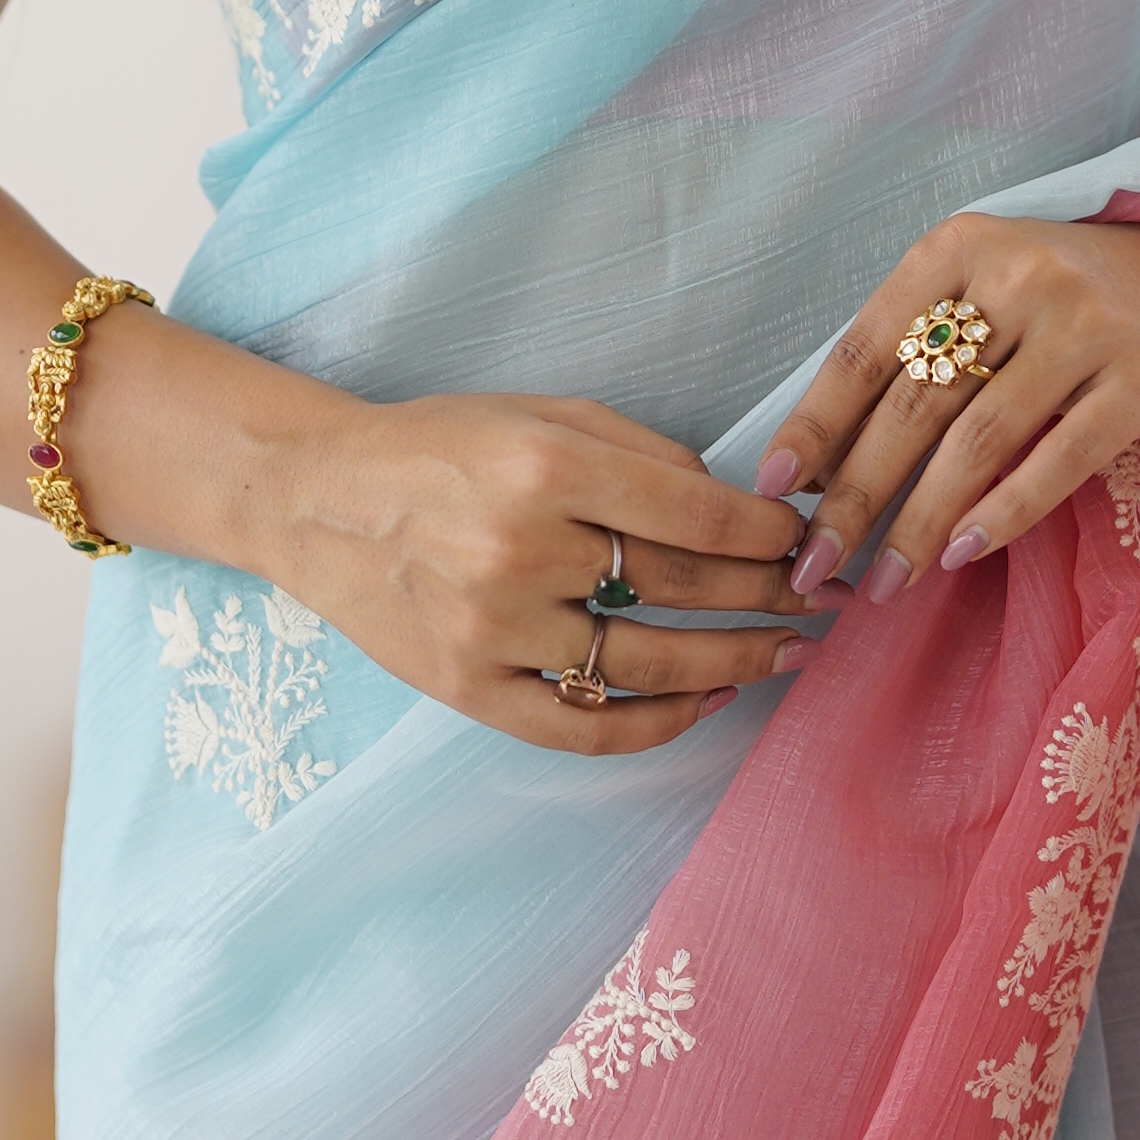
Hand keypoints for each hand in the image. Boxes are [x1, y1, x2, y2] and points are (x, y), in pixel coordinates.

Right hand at [261, 392, 822, 755]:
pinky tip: (708, 702)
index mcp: (544, 469)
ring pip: (649, 664)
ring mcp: (493, 630)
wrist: (315, 500)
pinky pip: (584, 727)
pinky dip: (658, 723)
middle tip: (824, 600)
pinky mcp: (469, 689)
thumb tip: (734, 501)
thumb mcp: (538, 413)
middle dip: (771, 594)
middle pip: (683, 588)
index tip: (806, 538)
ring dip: (738, 662)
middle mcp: (521, 552)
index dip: (769, 532)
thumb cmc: (437, 446)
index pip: (695, 512)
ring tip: (789, 654)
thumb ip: (638, 450)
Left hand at [764, 213, 1139, 608]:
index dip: (815, 423)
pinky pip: (1056, 461)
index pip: (866, 346)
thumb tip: (829, 461)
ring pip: (978, 442)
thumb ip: (919, 353)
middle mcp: (1016, 279)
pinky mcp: (1139, 380)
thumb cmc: (1074, 296)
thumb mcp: (988, 292)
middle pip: (914, 404)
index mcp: (960, 250)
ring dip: (922, 522)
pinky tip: (962, 555)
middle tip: (814, 563)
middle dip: (856, 495)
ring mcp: (1083, 327)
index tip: (774, 487)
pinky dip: (1003, 514)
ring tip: (886, 582)